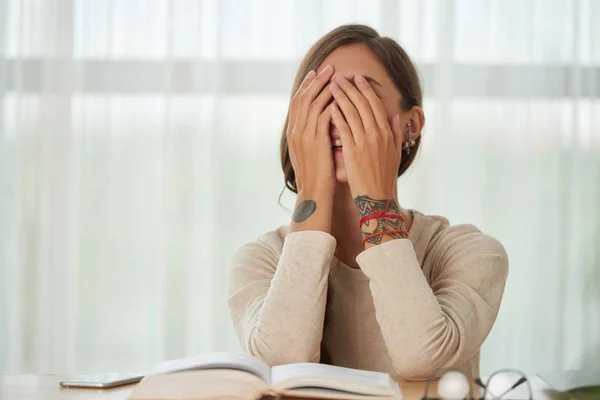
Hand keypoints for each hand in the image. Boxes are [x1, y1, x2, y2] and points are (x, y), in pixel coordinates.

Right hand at [287, 65, 335, 195]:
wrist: (313, 192)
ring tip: (337, 76)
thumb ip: (310, 134)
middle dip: (316, 81)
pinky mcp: (317, 141)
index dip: (306, 85)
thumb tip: (318, 121)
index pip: (297, 101)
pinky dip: (332, 103)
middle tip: (328, 67)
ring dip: (326, 87)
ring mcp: (305, 135)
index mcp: (293, 132)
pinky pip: (324, 115)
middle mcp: (296, 131)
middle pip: (304, 97)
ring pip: (313, 103)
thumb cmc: (315, 175)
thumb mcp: (307, 151)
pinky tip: (343, 96)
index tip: (315, 73)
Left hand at [328, 74, 403, 199]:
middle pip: (362, 104)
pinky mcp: (352, 151)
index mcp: (386, 132)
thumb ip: (394, 133)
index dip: (365, 90)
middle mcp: (376, 134)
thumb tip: (395, 116)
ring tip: (330, 86)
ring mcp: (364, 141)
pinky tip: (329, 106)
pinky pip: (343, 128)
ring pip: (351, 113)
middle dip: (350, 88)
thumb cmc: (385, 177)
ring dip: (340, 97)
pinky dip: (336, 115)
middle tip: (338, 76)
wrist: (378, 198)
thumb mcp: (395, 153)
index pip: (375, 104)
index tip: (357, 78)